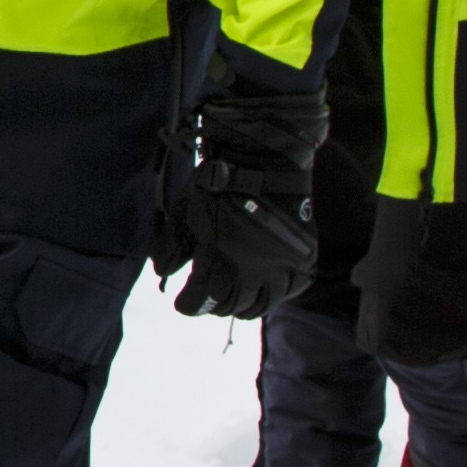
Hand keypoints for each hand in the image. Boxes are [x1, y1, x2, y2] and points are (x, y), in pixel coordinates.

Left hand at [166, 79, 322, 322]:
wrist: (266, 159)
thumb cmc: (218, 183)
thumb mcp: (186, 212)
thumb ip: (172, 246)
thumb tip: (164, 273)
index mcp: (220, 259)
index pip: (200, 301)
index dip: (189, 305)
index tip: (183, 302)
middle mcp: (253, 270)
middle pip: (230, 307)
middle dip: (214, 306)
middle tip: (208, 298)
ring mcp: (281, 267)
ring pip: (261, 306)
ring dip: (243, 306)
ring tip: (234, 297)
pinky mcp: (303, 259)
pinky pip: (290, 291)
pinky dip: (275, 295)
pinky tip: (264, 286)